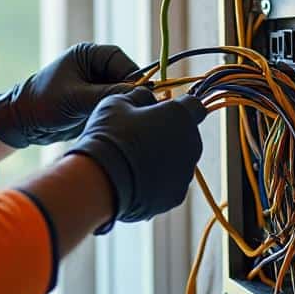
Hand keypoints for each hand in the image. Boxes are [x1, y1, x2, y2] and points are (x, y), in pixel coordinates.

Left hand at [0, 43, 139, 147]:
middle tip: (132, 110)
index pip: (121, 61)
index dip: (133, 77)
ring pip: (122, 93)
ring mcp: (96, 85)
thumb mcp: (75, 98)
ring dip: (122, 105)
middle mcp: (94, 67)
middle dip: (129, 93)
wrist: (23, 122)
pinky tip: (114, 123)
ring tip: (119, 118)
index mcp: (88, 55)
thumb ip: (106, 94)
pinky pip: (114, 105)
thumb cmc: (42, 103)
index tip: (139, 94)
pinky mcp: (95, 101)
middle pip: (125, 77)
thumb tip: (139, 93)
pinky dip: (116, 113)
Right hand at [64, 87, 206, 232]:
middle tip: (139, 136)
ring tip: (132, 161)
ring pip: (178, 161)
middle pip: (186, 135)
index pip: (194, 105)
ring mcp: (184, 173)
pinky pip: (168, 184)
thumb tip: (147, 98)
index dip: (178, 106)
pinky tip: (132, 179)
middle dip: (169, 133)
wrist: (100, 181)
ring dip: (163, 158)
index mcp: (181, 116)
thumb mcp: (118, 102)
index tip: (161, 111)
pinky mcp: (175, 197)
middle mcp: (191, 144)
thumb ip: (139, 96)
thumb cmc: (110, 135)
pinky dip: (156, 181)